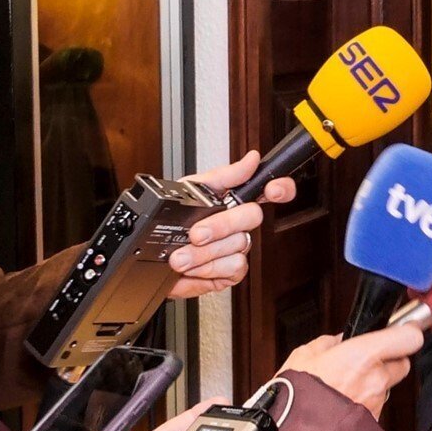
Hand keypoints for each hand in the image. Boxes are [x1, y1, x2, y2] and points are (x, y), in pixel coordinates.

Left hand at [163, 150, 298, 299]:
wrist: (150, 258)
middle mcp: (239, 224)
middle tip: (196, 233)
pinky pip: (233, 268)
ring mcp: (237, 248)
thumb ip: (223, 175)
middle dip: (222, 225)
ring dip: (204, 253)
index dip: (281, 187)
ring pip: (238, 245)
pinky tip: (193, 268)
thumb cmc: (170, 221)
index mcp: (233, 200)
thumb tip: (250, 159)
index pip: (268, 189)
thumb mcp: (190, 190)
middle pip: (252, 217)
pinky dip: (208, 269)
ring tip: (180, 256)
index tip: (273, 189)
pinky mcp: (231, 272)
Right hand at [282, 326, 425, 417]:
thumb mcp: (304, 356)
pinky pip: (376, 406)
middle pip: (403, 362)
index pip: (409, 337)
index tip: (401, 330)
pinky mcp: (374, 423)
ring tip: (346, 386)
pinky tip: (343, 404)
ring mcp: (378, 403)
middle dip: (390, 359)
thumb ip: (328, 344)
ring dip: (375, 384)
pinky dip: (365, 403)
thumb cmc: (296, 397)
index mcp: (364, 355)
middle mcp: (377, 379)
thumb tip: (340, 341)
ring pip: (388, 386)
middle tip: (367, 360)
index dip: (407, 332)